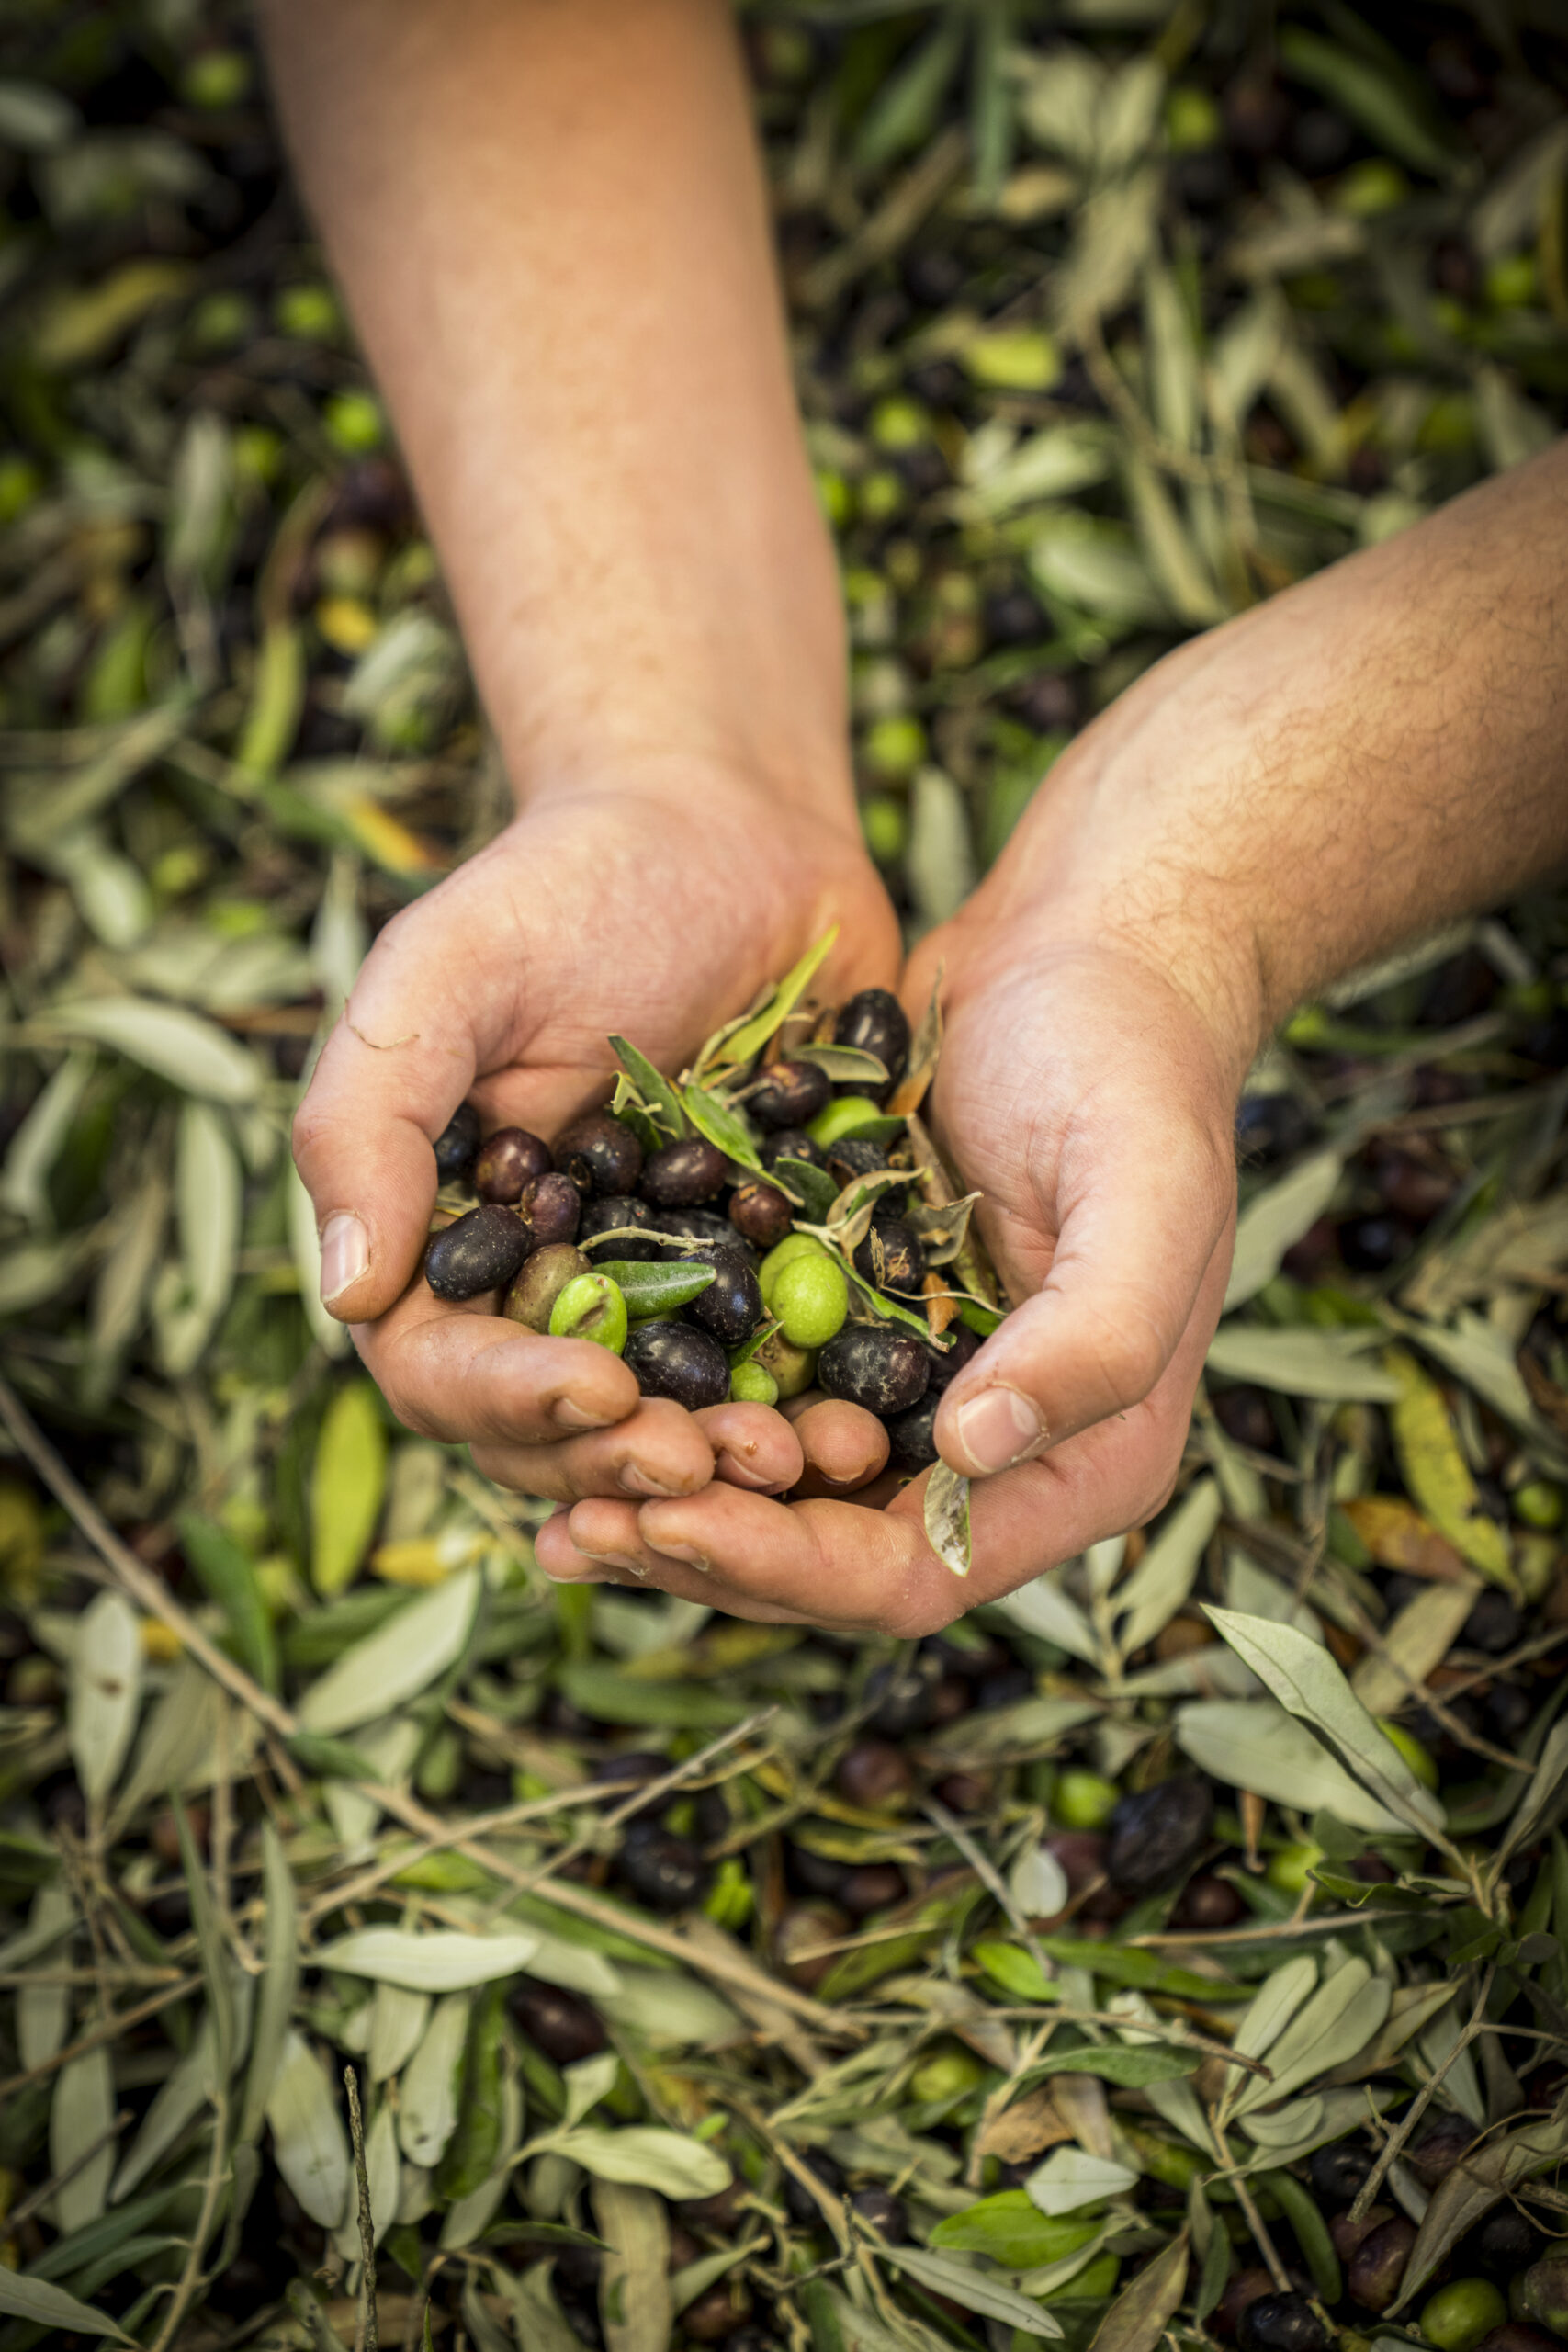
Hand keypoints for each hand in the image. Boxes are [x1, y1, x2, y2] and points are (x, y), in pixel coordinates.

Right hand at [292, 764, 901, 1505]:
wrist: (731, 831)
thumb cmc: (564, 887)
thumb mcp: (444, 974)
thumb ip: (371, 1119)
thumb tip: (349, 1292)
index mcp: (454, 1247)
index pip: (449, 1372)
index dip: (512, 1401)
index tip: (597, 1388)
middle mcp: (559, 1294)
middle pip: (567, 1435)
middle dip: (635, 1460)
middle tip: (717, 1460)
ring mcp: (676, 1298)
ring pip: (687, 1429)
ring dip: (739, 1465)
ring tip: (807, 1454)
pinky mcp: (785, 1280)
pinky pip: (802, 1373)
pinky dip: (831, 1407)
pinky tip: (874, 1421)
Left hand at [536, 745, 1247, 1630]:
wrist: (1089, 952)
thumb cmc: (1135, 1067)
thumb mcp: (1146, 1191)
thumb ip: (1092, 1336)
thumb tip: (970, 1450)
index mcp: (1086, 1462)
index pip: (916, 1573)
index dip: (787, 1563)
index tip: (669, 1517)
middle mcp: (997, 1456)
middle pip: (829, 1559)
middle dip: (703, 1552)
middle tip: (569, 1529)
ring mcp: (918, 1394)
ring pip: (776, 1497)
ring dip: (667, 1504)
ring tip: (546, 1507)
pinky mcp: (851, 1325)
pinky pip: (751, 1399)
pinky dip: (672, 1414)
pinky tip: (575, 1402)